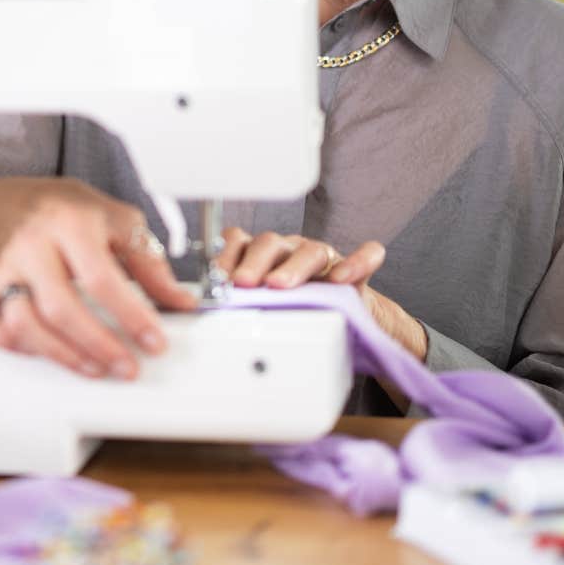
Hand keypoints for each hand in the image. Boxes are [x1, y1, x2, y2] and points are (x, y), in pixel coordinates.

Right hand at [0, 177, 200, 379]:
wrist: (15, 196)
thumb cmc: (69, 211)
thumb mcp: (119, 222)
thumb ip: (150, 263)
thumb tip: (181, 303)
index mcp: (72, 223)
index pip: (102, 278)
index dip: (131, 316)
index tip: (154, 343)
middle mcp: (34, 244)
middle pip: (61, 307)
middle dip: (98, 345)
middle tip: (126, 367)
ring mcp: (5, 265)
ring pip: (21, 320)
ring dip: (59, 353)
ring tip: (92, 367)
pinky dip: (4, 341)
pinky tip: (37, 351)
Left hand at [216, 229, 426, 361]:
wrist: (342, 323)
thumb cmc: (292, 311)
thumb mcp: (258, 308)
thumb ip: (233, 304)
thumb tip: (198, 310)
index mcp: (261, 255)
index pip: (238, 241)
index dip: (226, 254)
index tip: (215, 276)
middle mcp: (290, 250)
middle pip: (269, 244)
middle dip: (254, 263)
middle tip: (242, 283)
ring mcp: (324, 258)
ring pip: (311, 250)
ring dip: (294, 266)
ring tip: (280, 286)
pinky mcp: (356, 271)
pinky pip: (365, 256)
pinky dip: (356, 263)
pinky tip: (342, 278)